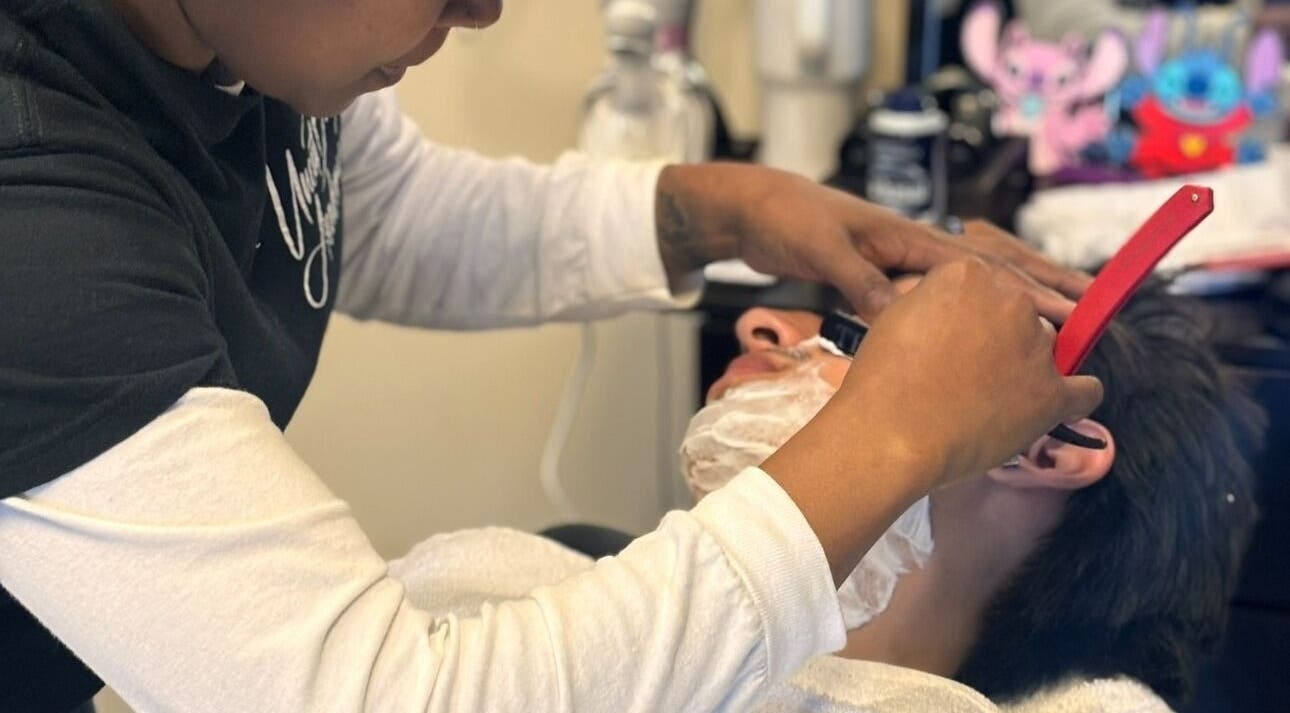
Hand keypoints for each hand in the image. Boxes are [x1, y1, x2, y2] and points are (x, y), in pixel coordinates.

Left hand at [655, 163, 1090, 321]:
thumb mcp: (822, 249)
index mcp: (908, 238)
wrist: (755, 212)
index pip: (983, 266)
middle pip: (993, 267)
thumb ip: (858, 278)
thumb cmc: (788, 220)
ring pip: (974, 282)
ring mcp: (902, 262)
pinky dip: (973, 309)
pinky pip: (943, 297)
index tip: (1070, 312)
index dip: (1028, 290)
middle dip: (1041, 288)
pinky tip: (985, 332)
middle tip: (1089, 312)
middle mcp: (914, 248)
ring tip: (1054, 322)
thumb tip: (899, 313)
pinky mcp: (884, 277)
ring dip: (1013, 300)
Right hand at [762, 259, 1102, 583]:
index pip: (986, 288)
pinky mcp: (1052, 394)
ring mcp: (1035, 346)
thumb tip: (950, 307)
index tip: (955, 339)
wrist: (889, 434)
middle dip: (999, 338)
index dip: (970, 315)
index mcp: (968, 273)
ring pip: (1045, 350)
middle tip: (966, 372)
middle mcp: (1010, 300)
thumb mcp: (896, 315)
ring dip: (1026, 368)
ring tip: (989, 400)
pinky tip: (1056, 407)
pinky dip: (1075, 398)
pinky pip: (1086, 390)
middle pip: (1019, 314)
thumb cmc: (881, 380)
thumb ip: (933, 299)